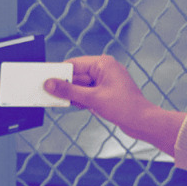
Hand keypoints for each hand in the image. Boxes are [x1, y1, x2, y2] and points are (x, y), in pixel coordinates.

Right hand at [44, 55, 184, 151]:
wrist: (143, 122)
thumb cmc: (124, 107)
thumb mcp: (92, 99)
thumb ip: (69, 90)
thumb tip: (50, 83)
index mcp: (103, 64)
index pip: (74, 64)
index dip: (58, 72)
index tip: (43, 78)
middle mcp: (105, 70)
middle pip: (76, 75)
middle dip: (64, 85)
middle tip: (47, 93)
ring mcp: (106, 82)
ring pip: (81, 86)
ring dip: (72, 94)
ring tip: (61, 101)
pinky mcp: (107, 93)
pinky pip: (88, 93)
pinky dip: (81, 99)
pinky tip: (79, 106)